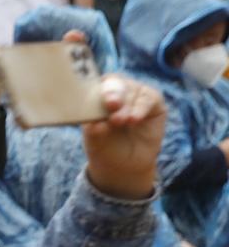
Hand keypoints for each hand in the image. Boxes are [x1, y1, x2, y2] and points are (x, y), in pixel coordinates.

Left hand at [82, 75, 166, 200]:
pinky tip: (134, 119)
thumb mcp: (94, 140)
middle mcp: (116, 91)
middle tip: (112, 105)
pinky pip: (149, 98)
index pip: (94, 83)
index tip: (96, 98)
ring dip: (126, 105)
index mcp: (95, 95)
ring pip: (131, 90)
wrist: (124, 165)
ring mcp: (135, 94)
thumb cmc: (104, 147)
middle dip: (113, 93)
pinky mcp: (152, 101)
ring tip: (120, 121)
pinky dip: (141, 108)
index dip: (96, 88)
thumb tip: (97, 123)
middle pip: (114, 82)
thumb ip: (94, 129)